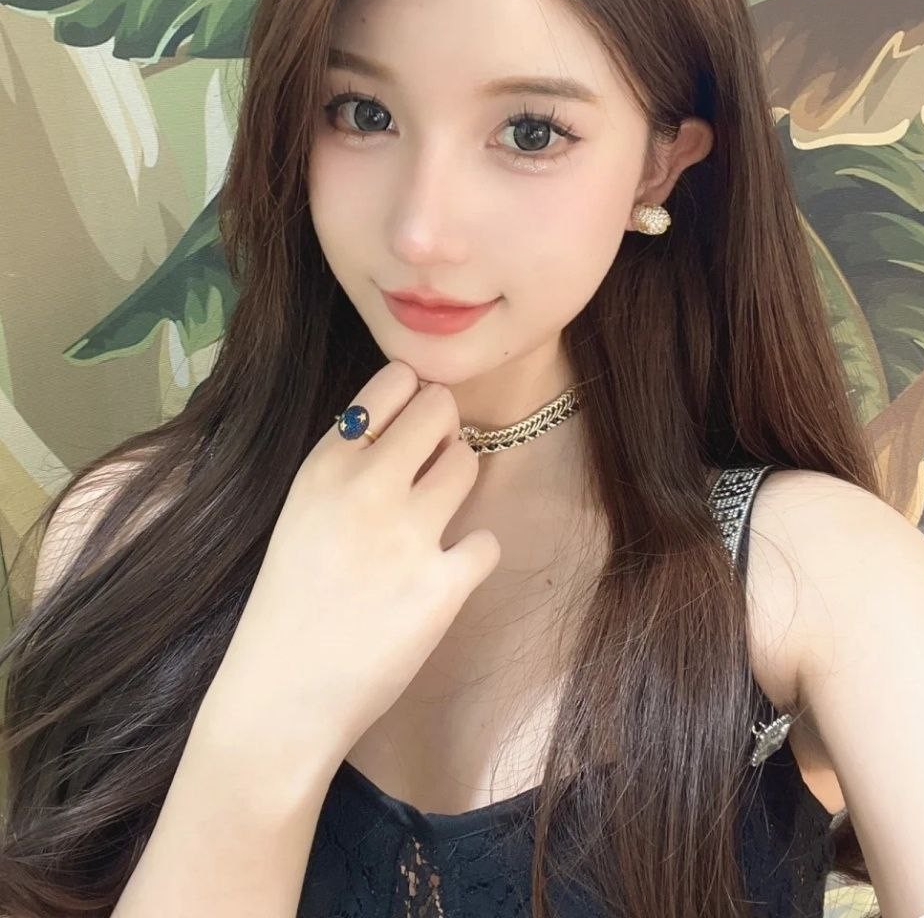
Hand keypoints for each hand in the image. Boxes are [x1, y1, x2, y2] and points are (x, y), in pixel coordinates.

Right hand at [199, 359, 500, 780]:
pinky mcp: (441, 587)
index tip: (410, 426)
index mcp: (325, 465)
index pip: (394, 381)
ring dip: (460, 483)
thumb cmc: (291, 602)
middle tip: (431, 466)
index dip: (414, 397)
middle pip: (442, 408)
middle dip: (445, 430)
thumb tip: (411, 419)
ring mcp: (407, 536)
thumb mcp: (302, 510)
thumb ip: (348, 462)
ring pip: (470, 462)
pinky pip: (487, 541)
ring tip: (436, 518)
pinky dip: (472, 555)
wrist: (281, 698)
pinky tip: (445, 573)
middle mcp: (366, 487)